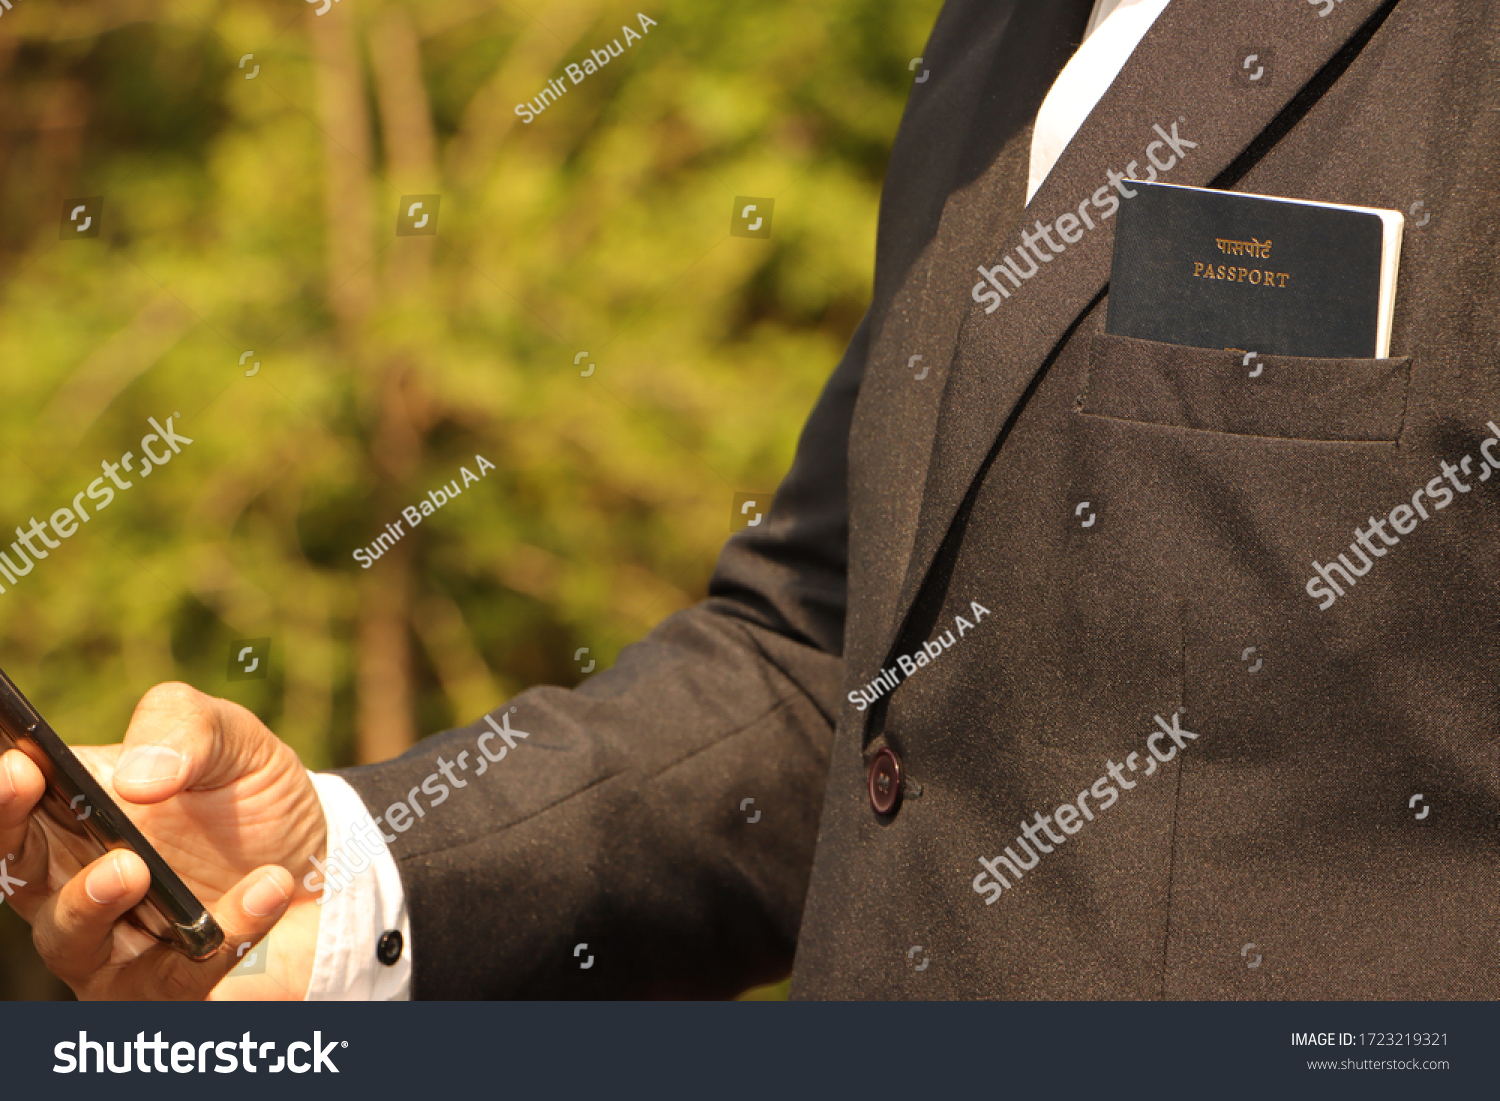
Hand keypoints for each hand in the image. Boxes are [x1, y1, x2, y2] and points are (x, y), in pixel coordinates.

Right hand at [0, 682, 326, 999]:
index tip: (17, 761)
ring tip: (134, 867)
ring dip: (90, 901)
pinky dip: (228, 928)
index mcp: (79, 815)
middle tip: (28, 788)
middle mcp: (79, 885)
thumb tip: (137, 777)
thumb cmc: (257, 803)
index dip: (6, 786)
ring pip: (70, 941)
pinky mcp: (173, 991)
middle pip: (16, 871)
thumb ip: (186, 728)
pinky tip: (270, 884)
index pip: (17, 801)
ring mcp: (117, 948)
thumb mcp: (236, 742)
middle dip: (9, 831)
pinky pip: (181, 975)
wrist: (329, 869)